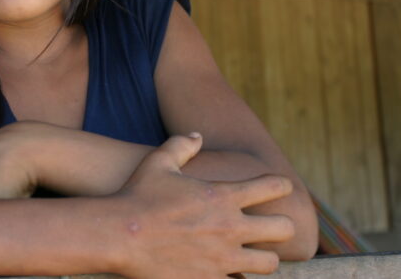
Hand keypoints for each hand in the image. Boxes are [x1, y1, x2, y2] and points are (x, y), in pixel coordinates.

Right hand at [114, 133, 295, 278]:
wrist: (118, 235)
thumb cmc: (137, 195)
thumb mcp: (158, 162)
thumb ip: (181, 146)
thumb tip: (198, 136)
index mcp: (222, 195)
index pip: (271, 187)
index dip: (281, 186)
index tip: (279, 188)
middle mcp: (229, 227)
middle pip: (283, 229)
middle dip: (282, 228)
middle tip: (273, 227)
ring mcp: (222, 258)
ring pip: (269, 264)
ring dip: (264, 259)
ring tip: (255, 256)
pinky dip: (236, 277)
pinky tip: (229, 271)